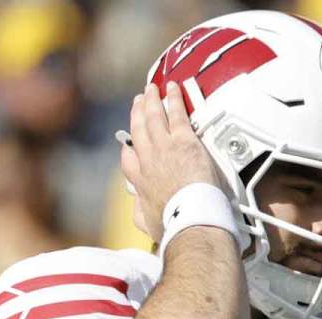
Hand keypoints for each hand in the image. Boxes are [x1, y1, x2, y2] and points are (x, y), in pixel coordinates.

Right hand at [121, 82, 226, 241]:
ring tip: (150, 89)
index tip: (130, 144)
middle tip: (138, 102)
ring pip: (154, 118)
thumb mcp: (148, 225)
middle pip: (138, 131)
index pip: (129, 160)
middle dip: (137, 114)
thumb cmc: (175, 227)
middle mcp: (148, 161)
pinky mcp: (183, 142)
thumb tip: (137, 210)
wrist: (191, 220)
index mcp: (140, 182)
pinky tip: (171, 88)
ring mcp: (164, 149)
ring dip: (151, 101)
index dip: (129, 149)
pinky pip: (177, 114)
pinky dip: (173, 99)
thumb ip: (140, 214)